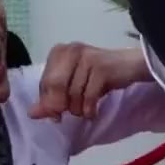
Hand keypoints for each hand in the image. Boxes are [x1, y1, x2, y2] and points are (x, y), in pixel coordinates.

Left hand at [28, 43, 147, 120]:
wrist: (131, 65)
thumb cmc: (100, 75)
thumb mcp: (73, 86)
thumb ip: (52, 99)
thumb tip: (32, 114)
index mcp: (59, 52)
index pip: (44, 82)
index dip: (48, 102)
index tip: (57, 113)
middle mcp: (70, 50)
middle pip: (55, 86)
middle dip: (60, 106)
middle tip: (70, 114)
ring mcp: (86, 58)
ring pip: (73, 94)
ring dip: (78, 110)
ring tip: (86, 111)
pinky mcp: (101, 68)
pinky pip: (88, 96)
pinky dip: (89, 110)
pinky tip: (93, 112)